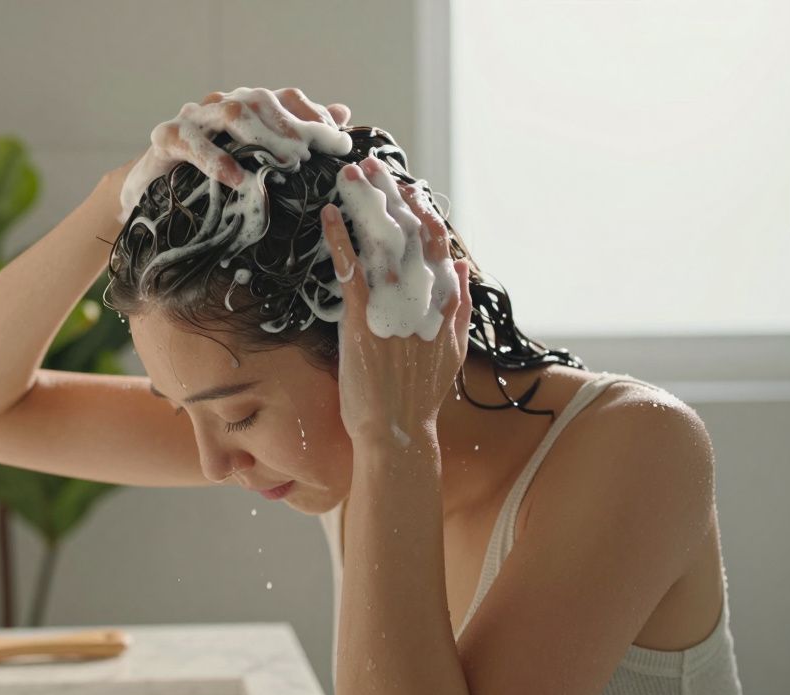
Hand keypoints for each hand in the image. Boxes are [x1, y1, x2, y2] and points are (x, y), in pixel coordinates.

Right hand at [116, 88, 353, 220]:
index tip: (340, 144)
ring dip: (264, 137)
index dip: (314, 117)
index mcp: (244, 106)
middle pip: (262, 101)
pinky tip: (240, 180)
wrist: (149, 193)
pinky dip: (218, 161)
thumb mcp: (254, 164)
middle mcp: (221, 104)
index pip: (285, 98)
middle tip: (313, 156)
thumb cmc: (207, 181)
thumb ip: (296, 137)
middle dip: (294, 128)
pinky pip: (193, 143)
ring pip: (232, 114)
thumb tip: (342, 113)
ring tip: (287, 163)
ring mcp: (193, 118)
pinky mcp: (166, 137)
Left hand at [320, 158, 471, 446]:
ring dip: (366, 204)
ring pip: (382, 243)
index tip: (407, 188)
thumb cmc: (418, 397)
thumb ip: (459, 306)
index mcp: (442, 304)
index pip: (436, 244)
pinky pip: (351, 270)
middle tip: (372, 166)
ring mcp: (393, 308)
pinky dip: (340, 239)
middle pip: (408, 234)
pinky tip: (329, 215)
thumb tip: (461, 265)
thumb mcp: (452, 350)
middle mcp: (422, 300)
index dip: (420, 211)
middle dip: (391, 195)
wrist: (397, 432)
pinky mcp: (363, 321)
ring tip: (352, 176)